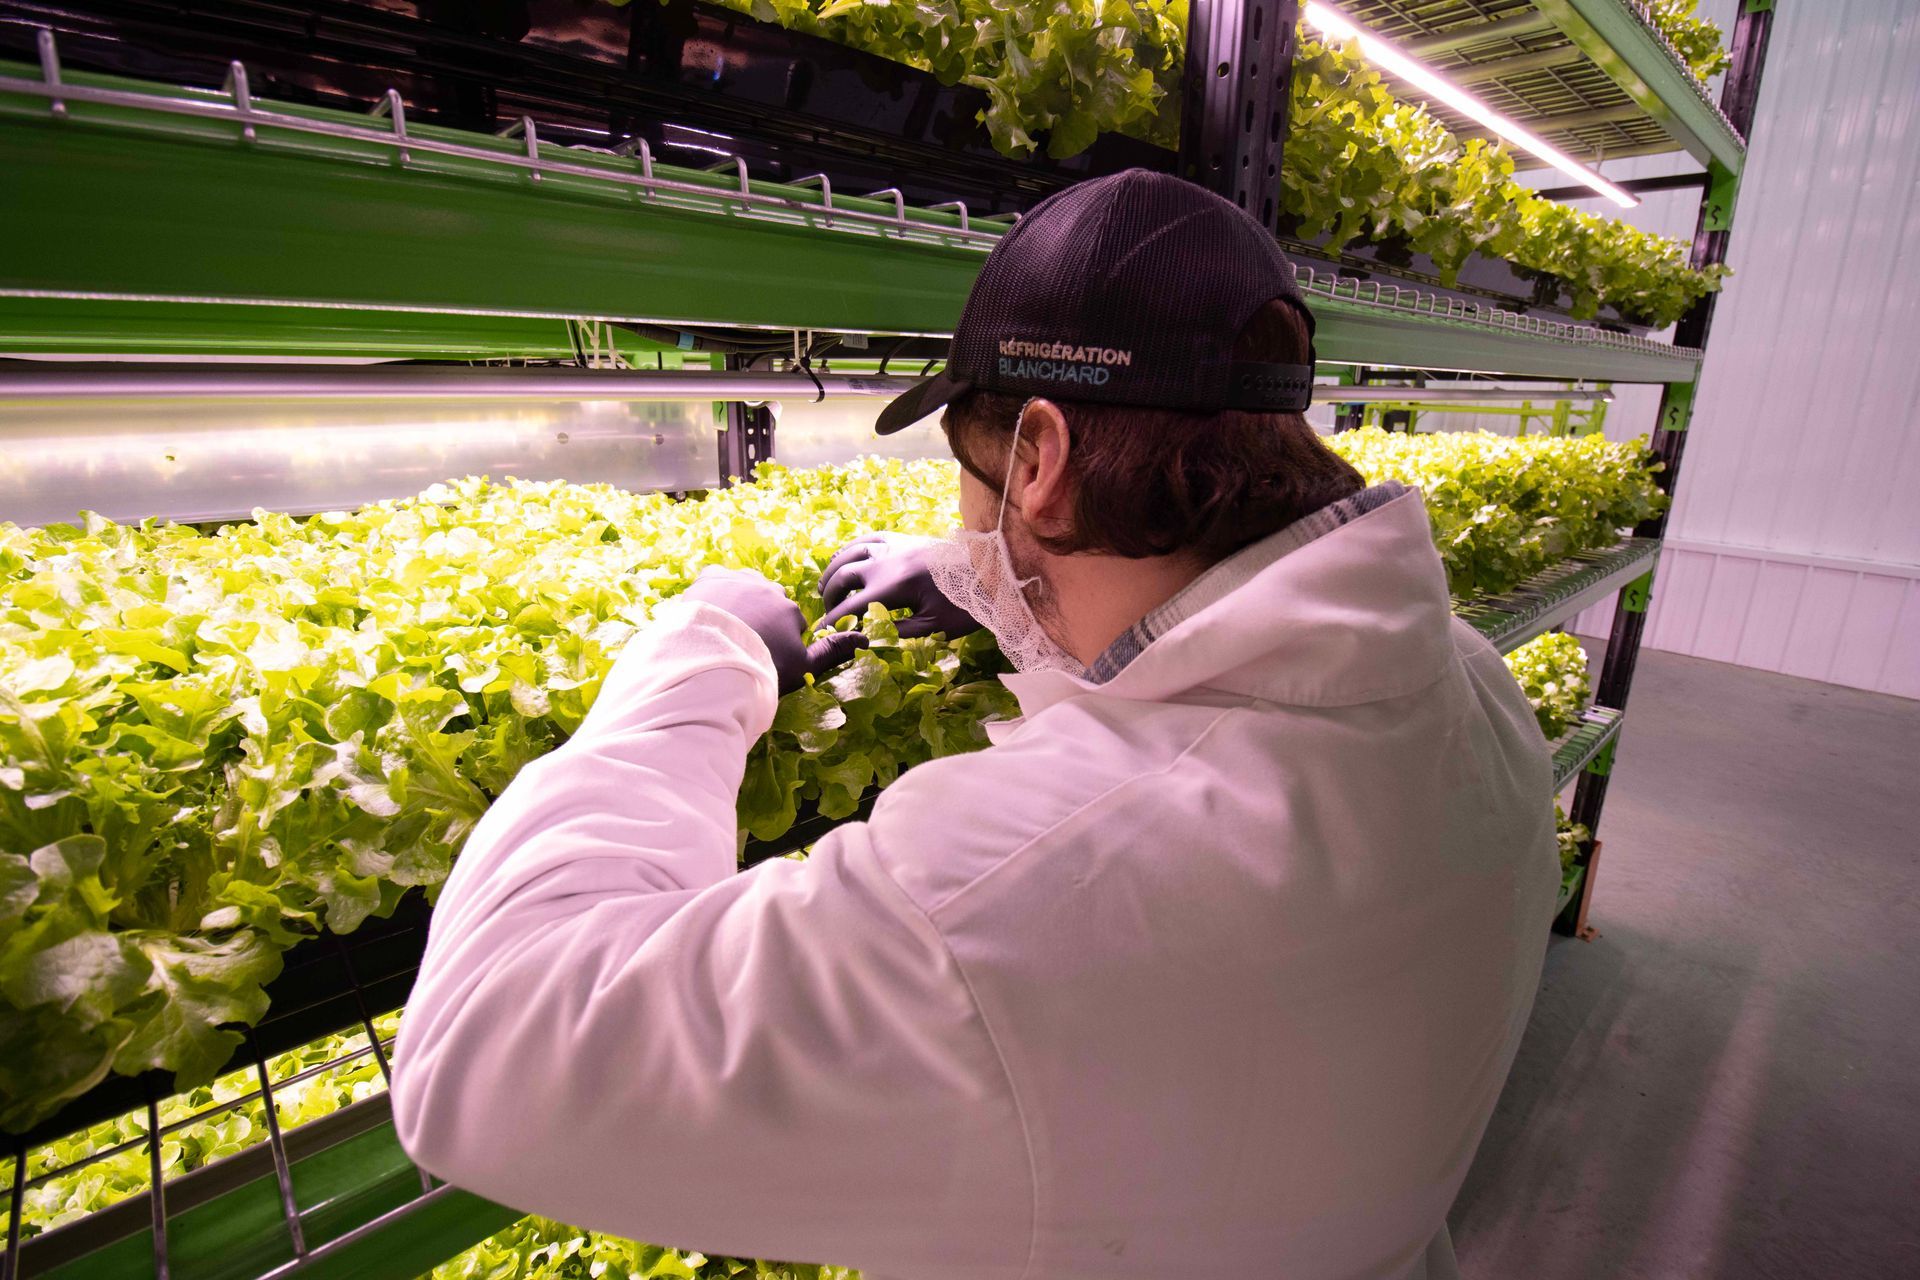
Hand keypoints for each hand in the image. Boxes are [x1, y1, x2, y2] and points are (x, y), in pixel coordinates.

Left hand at [682, 567, 868, 696]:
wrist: (712, 663)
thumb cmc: (762, 669)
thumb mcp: (802, 667)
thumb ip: (832, 651)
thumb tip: (865, 640)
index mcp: (789, 609)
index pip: (789, 621)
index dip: (778, 641)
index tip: (764, 658)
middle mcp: (767, 588)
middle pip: (766, 601)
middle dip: (758, 619)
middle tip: (742, 647)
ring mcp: (737, 580)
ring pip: (741, 589)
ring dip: (736, 605)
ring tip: (721, 633)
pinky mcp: (708, 578)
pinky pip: (715, 581)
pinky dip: (712, 595)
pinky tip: (706, 617)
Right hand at [818, 533, 983, 638]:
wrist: (991, 570)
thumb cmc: (967, 604)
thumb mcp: (933, 627)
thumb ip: (897, 634)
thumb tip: (867, 640)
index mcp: (894, 585)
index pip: (852, 606)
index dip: (833, 621)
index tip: (821, 634)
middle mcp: (887, 560)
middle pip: (843, 577)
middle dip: (830, 597)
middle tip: (827, 614)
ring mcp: (894, 545)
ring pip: (849, 553)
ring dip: (833, 570)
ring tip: (825, 588)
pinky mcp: (903, 538)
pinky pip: (867, 538)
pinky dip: (850, 549)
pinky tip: (844, 559)